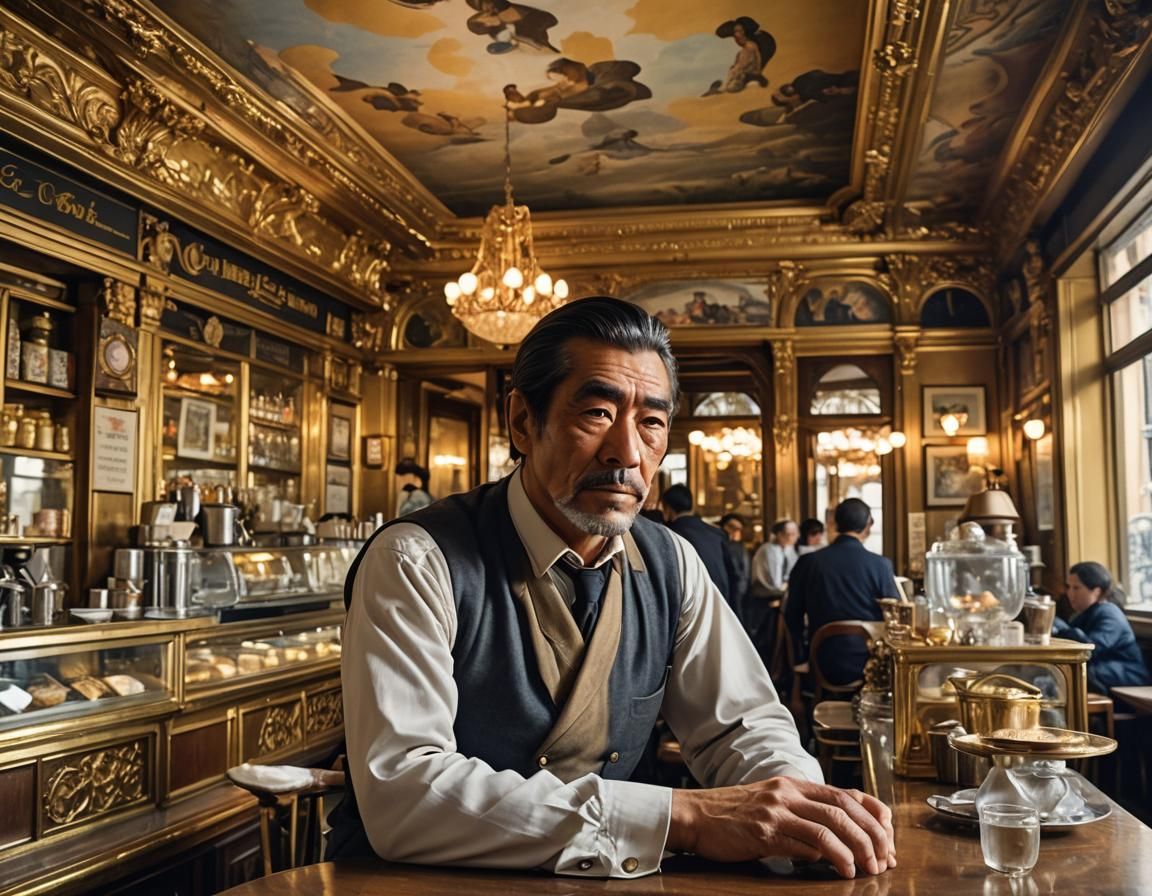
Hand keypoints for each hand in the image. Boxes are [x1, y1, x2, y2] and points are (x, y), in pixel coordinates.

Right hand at [667, 777, 895, 878]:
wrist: (694, 815)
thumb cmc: (732, 815)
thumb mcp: (772, 805)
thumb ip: (803, 817)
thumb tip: (835, 841)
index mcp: (793, 785)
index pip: (845, 794)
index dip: (873, 815)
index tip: (888, 837)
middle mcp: (788, 793)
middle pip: (844, 809)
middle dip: (872, 835)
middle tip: (886, 858)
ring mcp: (776, 810)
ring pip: (830, 825)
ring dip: (856, 849)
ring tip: (868, 869)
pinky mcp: (764, 831)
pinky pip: (805, 842)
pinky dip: (830, 857)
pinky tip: (840, 869)